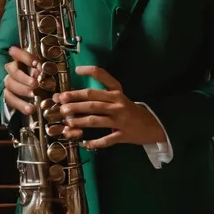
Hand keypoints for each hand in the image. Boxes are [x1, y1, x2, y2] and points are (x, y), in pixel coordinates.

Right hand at [4, 46, 39, 114]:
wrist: (31, 87)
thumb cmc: (40, 74)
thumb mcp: (43, 69)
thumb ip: (43, 67)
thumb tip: (47, 68)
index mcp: (20, 59)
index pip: (19, 54)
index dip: (26, 58)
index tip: (36, 63)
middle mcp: (12, 69)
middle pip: (14, 71)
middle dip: (25, 78)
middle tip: (35, 84)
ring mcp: (9, 81)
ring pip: (10, 84)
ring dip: (23, 90)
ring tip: (33, 95)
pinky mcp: (8, 94)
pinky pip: (11, 99)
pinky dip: (21, 105)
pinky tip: (30, 109)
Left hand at [52, 65, 166, 149]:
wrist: (152, 125)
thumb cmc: (129, 110)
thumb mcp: (119, 97)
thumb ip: (101, 96)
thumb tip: (77, 97)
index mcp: (117, 92)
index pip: (103, 76)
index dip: (89, 72)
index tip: (76, 70)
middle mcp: (118, 103)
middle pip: (93, 101)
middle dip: (75, 102)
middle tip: (61, 103)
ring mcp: (120, 120)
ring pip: (96, 120)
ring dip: (80, 121)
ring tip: (67, 121)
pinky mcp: (123, 135)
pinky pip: (106, 139)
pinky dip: (94, 142)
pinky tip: (84, 143)